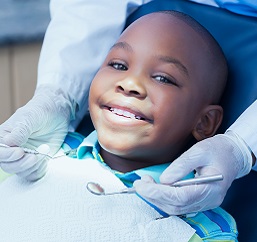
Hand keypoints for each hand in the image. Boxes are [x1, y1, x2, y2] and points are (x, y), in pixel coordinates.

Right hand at [0, 85, 75, 180]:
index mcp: (5, 137)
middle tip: (35, 157)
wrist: (58, 113)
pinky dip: (40, 170)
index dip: (7, 156)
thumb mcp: (30, 117)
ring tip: (43, 153)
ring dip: (33, 166)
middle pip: (9, 166)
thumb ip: (21, 130)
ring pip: (22, 172)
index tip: (20, 152)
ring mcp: (25, 156)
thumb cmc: (41, 111)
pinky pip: (34, 174)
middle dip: (22, 164)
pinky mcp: (36, 162)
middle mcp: (12, 149)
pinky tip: (45, 160)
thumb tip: (9, 142)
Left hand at [133, 132, 251, 214]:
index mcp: (211, 188)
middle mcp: (208, 200)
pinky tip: (155, 189)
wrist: (231, 155)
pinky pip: (179, 205)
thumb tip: (163, 179)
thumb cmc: (217, 151)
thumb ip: (181, 166)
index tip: (142, 184)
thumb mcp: (199, 151)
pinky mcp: (199, 201)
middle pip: (176, 206)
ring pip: (176, 209)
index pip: (180, 197)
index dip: (158, 192)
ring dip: (157, 198)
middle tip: (140, 183)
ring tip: (145, 184)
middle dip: (154, 196)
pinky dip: (164, 199)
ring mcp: (204, 203)